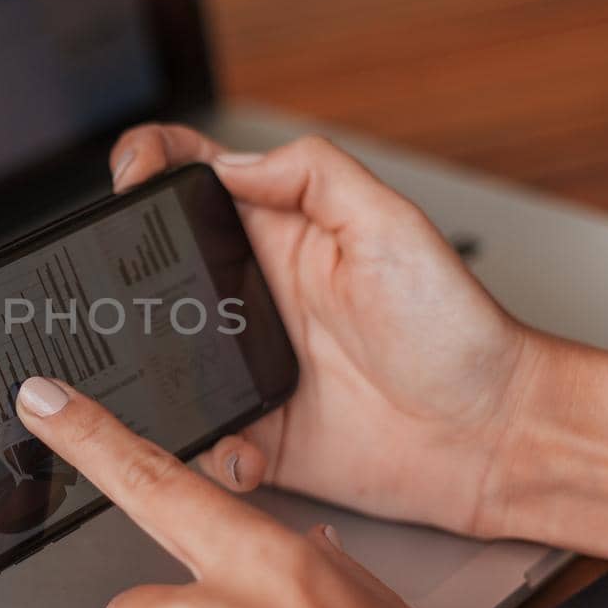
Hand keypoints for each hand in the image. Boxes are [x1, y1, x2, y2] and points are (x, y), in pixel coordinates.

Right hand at [109, 124, 546, 537]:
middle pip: (155, 266)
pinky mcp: (253, 431)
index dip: (150, 164)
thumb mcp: (390, 223)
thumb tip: (229, 160)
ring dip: (148, 370)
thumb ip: (312, 174)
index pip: (195, 176)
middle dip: (121, 274)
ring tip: (162, 377)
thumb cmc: (455, 330)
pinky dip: (205, 446)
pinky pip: (198, 439)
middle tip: (116, 287)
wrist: (491, 436)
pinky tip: (239, 443)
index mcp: (280, 232)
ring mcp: (246, 364)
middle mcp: (253, 294)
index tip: (132, 181)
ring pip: (158, 356)